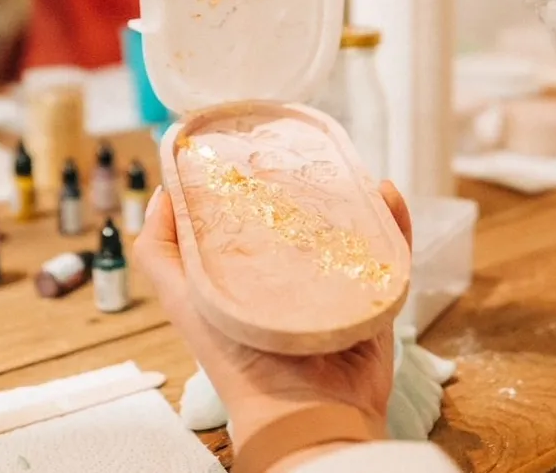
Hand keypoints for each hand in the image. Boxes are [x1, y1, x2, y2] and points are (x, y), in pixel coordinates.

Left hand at [134, 179, 411, 458]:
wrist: (304, 410)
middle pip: (307, 216)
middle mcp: (294, 275)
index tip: (257, 146)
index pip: (257, 216)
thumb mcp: (182, 296)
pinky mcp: (374, 295)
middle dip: (310, 183)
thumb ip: (161, 251)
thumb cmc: (236, 356)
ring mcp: (337, 284)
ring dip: (355, 197)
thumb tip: (162, 192)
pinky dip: (394, 220)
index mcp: (252, 272)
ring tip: (351, 169)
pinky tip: (385, 194)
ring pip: (352, 228)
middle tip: (310, 151)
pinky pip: (391, 250)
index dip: (258, 183)